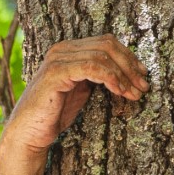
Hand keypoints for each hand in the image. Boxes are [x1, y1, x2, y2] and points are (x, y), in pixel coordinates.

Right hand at [2, 35, 148, 155]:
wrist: (30, 132)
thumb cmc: (56, 113)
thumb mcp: (83, 90)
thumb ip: (99, 76)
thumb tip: (129, 74)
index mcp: (70, 50)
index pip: (106, 42)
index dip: (129, 57)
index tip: (143, 75)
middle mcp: (63, 49)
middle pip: (107, 46)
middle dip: (130, 66)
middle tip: (143, 86)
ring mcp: (58, 59)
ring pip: (102, 56)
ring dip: (124, 75)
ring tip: (134, 93)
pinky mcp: (56, 73)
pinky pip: (91, 67)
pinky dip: (111, 77)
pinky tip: (119, 91)